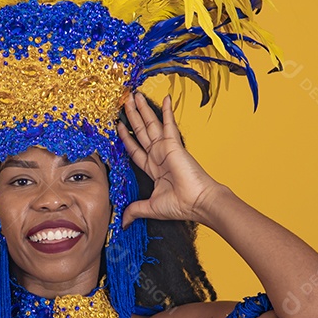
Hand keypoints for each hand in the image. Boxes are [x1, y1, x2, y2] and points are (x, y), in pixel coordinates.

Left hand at [116, 91, 221, 228]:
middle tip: (125, 101)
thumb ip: (135, 210)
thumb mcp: (150, 208)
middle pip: (141, 131)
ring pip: (150, 125)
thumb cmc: (180, 205)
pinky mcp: (173, 144)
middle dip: (132, 116)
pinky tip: (165, 98)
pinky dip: (166, 111)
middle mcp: (158, 155)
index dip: (126, 137)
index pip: (135, 149)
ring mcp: (166, 148)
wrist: (198, 202)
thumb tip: (122, 222)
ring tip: (134, 95)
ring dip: (142, 109)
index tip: (119, 125)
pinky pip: (168, 124)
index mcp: (153, 168)